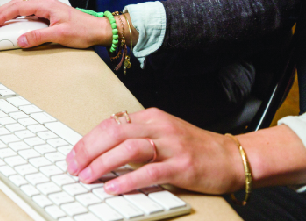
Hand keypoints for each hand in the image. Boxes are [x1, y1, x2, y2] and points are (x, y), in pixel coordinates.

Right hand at [0, 0, 112, 48]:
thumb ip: (39, 37)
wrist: (98, 30)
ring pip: (21, 7)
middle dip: (0, 12)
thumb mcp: (60, 35)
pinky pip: (28, 12)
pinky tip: (12, 22)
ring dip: (7, 13)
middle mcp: (45, 4)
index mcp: (46, 5)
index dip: (2, 15)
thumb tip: (21, 40)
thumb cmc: (84, 30)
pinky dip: (16, 16)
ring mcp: (47, 8)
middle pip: (16, 4)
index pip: (18, 7)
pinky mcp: (49, 14)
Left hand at [66, 108, 244, 194]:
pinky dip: (128, 181)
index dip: (88, 140)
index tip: (73, 155)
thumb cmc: (193, 147)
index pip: (110, 123)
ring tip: (87, 177)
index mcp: (151, 117)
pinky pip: (149, 172)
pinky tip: (113, 188)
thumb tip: (101, 149)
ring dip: (102, 164)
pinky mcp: (182, 166)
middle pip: (114, 133)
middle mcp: (159, 127)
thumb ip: (136, 137)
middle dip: (88, 150)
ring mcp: (171, 146)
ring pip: (128, 149)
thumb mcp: (162, 133)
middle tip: (74, 167)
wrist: (231, 157)